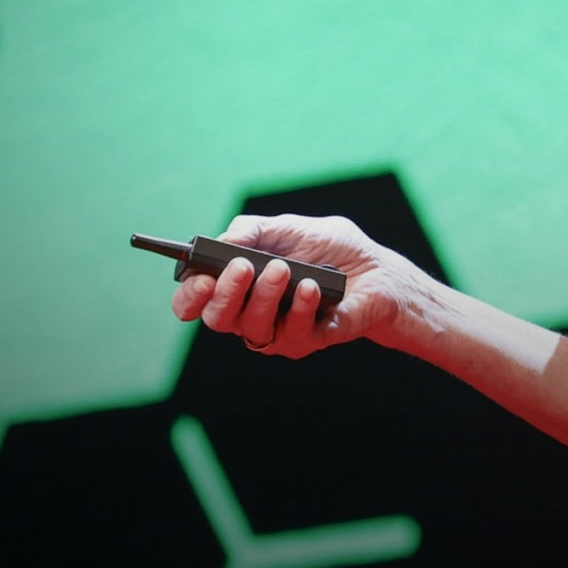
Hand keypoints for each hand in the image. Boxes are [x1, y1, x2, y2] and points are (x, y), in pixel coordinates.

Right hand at [171, 212, 409, 358]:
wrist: (378, 268)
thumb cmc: (330, 248)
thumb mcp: (289, 226)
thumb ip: (253, 229)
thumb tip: (223, 240)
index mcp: (238, 285)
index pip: (196, 301)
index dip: (190, 296)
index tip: (200, 279)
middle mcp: (251, 312)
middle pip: (217, 318)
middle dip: (225, 293)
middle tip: (242, 267)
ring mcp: (277, 331)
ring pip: (252, 327)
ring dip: (264, 296)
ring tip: (283, 269)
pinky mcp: (306, 341)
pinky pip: (293, 333)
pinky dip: (300, 306)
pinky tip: (311, 286)